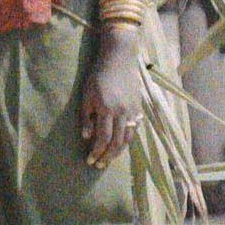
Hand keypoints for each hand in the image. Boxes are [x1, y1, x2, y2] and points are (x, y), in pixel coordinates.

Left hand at [79, 38, 143, 167]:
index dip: (97, 152)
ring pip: (128, 138)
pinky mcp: (138, 107)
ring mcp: (133, 110)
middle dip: (108, 156)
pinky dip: (128, 139)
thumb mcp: (86, 95)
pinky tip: (121, 144)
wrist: (119, 58)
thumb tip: (86, 137)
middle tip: (99, 165)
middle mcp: (122, 112)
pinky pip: (135, 128)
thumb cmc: (98, 75)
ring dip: (119, 151)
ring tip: (109, 159)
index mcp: (107, 109)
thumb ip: (86, 117)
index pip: (103, 138)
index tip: (90, 160)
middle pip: (117, 142)